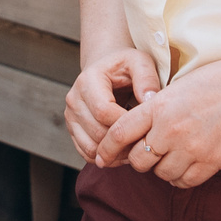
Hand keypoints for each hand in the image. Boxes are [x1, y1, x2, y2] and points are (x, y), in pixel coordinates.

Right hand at [64, 47, 160, 163]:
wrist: (106, 69)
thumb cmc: (125, 66)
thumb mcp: (140, 62)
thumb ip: (147, 77)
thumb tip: (150, 99)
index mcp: (87, 81)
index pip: (103, 112)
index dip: (126, 124)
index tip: (147, 126)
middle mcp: (74, 99)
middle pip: (97, 132)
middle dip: (124, 142)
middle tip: (145, 142)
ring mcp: (71, 116)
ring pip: (91, 147)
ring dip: (116, 154)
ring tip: (136, 148)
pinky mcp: (73, 130)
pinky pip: (86, 153)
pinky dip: (106, 158)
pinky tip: (123, 151)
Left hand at [95, 54, 220, 189]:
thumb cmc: (219, 81)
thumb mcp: (178, 86)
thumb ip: (156, 107)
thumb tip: (137, 129)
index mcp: (158, 106)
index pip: (119, 133)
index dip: (106, 148)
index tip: (102, 156)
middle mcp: (170, 130)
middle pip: (137, 160)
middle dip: (137, 159)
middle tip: (145, 153)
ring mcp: (191, 149)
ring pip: (160, 173)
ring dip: (161, 168)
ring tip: (171, 155)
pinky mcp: (210, 163)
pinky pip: (184, 181)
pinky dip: (180, 177)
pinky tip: (185, 165)